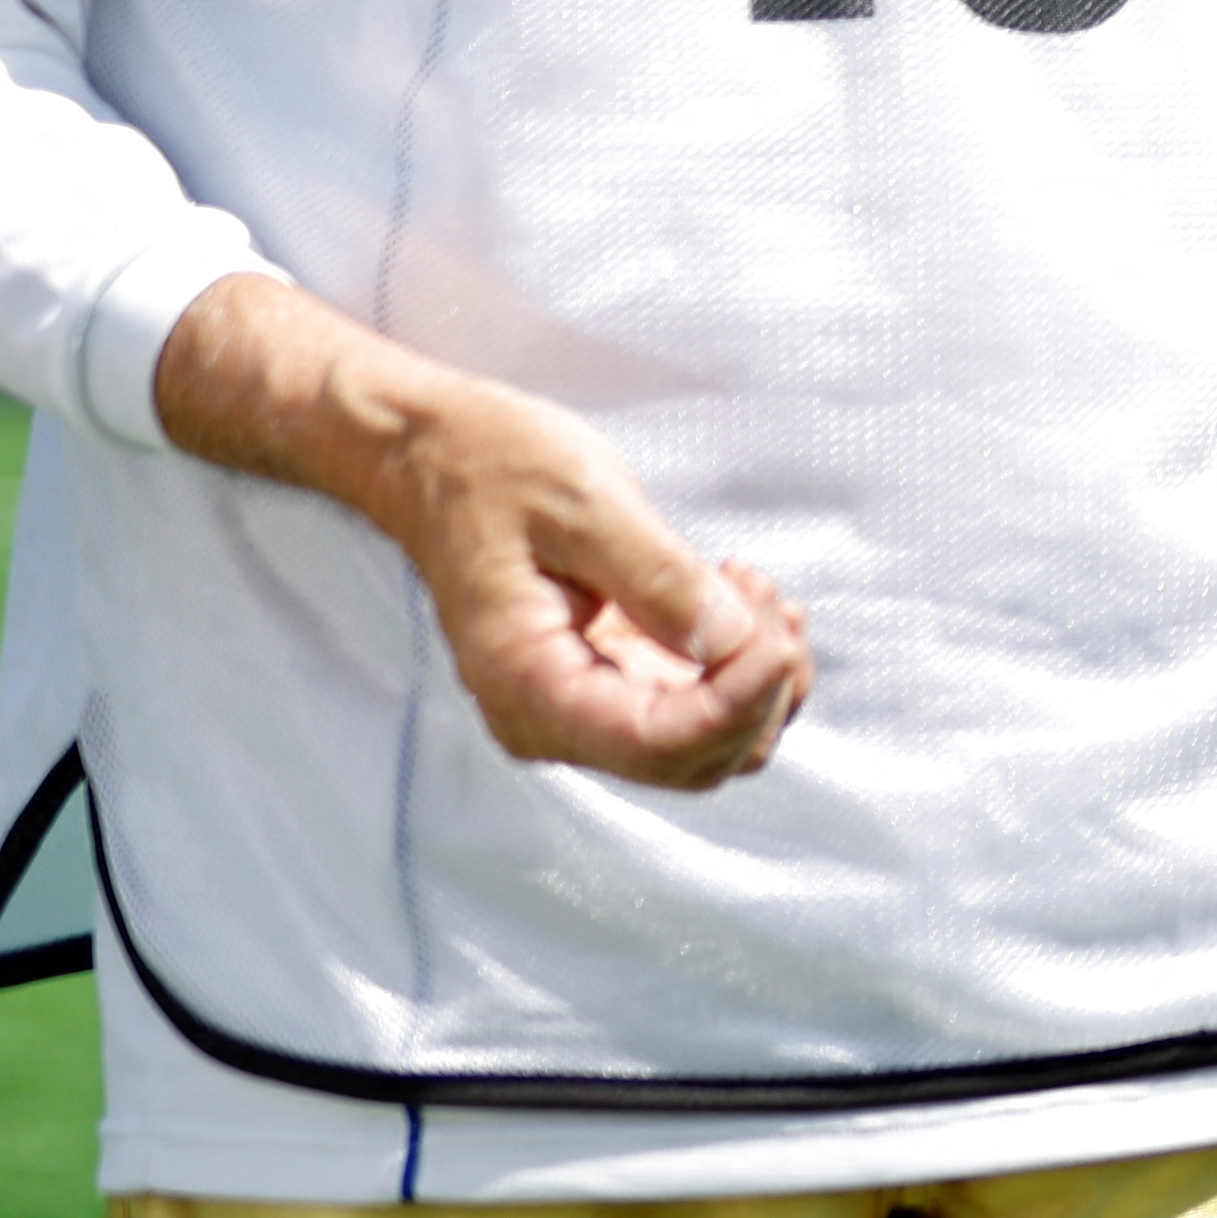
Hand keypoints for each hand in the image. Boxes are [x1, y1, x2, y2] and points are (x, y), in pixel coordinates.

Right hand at [151, 277, 809, 789]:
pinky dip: (737, 664)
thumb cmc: (494, 468)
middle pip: (693, 760)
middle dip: (755, 687)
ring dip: (754, 676)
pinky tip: (736, 594)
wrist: (436, 457)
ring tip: (746, 583)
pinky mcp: (606, 680)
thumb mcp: (586, 503)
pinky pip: (693, 706)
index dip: (741, 701)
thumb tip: (734, 644)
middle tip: (759, 591)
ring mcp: (580, 707)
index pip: (659, 744)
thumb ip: (660, 580)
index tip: (780, 633)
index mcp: (528, 686)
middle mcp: (551, 720)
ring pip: (706, 742)